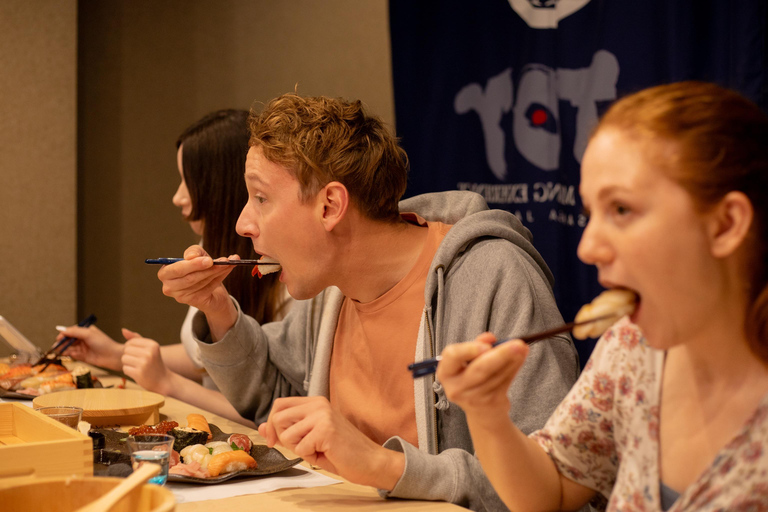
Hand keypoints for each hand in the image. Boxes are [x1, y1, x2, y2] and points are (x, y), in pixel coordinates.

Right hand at [58, 325, 122, 370]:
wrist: (112, 356)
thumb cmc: (103, 343)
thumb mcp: (88, 334)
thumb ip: (74, 331)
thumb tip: (61, 329)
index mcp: (85, 331)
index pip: (70, 331)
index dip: (63, 334)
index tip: (58, 339)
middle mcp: (83, 339)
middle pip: (68, 340)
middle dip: (61, 343)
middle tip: (55, 347)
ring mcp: (82, 348)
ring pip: (69, 348)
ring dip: (64, 349)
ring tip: (59, 351)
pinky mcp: (82, 356)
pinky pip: (73, 354)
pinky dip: (69, 354)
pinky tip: (68, 354)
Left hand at [120, 330, 172, 395]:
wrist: (163, 380)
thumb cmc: (154, 363)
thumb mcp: (150, 348)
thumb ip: (137, 338)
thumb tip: (123, 330)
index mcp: (153, 345)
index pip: (130, 342)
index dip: (131, 349)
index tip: (140, 355)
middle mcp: (149, 353)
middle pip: (126, 350)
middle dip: (129, 356)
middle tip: (139, 362)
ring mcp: (144, 363)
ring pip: (124, 359)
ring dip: (128, 364)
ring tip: (138, 367)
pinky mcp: (139, 373)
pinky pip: (125, 369)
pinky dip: (129, 372)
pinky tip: (138, 373)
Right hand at [156, 245, 237, 339]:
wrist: (208, 284)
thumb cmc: (198, 267)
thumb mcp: (196, 255)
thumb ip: (193, 251)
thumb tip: (190, 257)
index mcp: (165, 273)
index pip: (176, 270)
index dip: (193, 265)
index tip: (209, 260)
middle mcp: (169, 287)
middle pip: (189, 278)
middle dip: (207, 269)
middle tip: (222, 261)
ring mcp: (181, 297)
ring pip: (201, 283)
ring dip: (217, 272)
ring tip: (228, 263)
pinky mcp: (194, 301)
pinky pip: (209, 288)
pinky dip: (220, 277)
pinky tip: (227, 269)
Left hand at [258, 396, 404, 489]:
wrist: (370, 462)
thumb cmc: (341, 452)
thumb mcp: (309, 438)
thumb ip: (286, 430)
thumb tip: (260, 427)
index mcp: (315, 402)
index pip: (279, 405)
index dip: (271, 424)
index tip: (273, 440)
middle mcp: (318, 403)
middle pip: (278, 418)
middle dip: (284, 439)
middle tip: (305, 447)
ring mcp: (322, 415)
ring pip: (288, 435)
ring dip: (300, 449)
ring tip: (319, 449)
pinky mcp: (326, 429)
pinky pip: (301, 448)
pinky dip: (310, 457)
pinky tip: (327, 453)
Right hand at [436, 333, 528, 426]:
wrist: (481, 411)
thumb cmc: (472, 378)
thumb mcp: (467, 361)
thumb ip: (477, 346)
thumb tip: (490, 338)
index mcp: (446, 372)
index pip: (452, 356)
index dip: (469, 349)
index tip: (487, 346)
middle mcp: (457, 387)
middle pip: (480, 369)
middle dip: (501, 354)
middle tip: (517, 343)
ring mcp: (474, 398)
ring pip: (497, 375)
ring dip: (513, 359)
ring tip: (522, 348)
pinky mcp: (492, 402)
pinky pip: (506, 381)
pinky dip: (515, 367)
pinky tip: (520, 357)